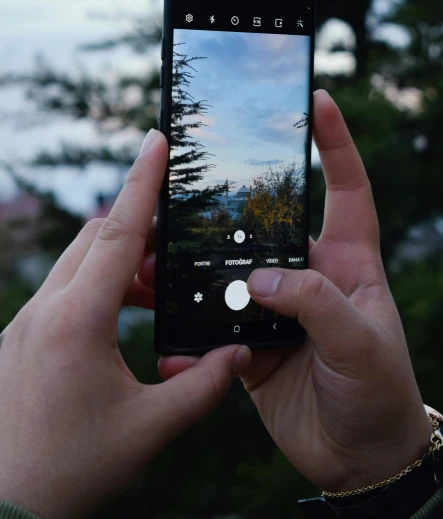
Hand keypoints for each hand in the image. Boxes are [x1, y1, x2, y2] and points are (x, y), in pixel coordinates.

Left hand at [0, 129, 250, 518]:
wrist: (6, 506)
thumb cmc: (73, 469)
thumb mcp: (150, 428)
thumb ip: (203, 386)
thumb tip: (240, 354)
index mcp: (77, 322)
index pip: (116, 233)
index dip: (141, 183)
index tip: (156, 139)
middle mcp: (45, 311)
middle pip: (94, 238)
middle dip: (136, 223)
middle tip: (176, 232)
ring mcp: (27, 323)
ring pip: (77, 263)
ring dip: (118, 260)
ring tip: (157, 285)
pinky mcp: (21, 339)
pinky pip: (64, 290)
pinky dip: (99, 285)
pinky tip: (125, 313)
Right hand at [162, 91, 431, 493]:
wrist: (359, 457)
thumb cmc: (380, 391)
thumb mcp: (362, 342)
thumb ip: (315, 303)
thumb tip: (257, 279)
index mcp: (350, 261)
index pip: (346, 189)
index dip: (336, 143)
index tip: (318, 101)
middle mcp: (310, 275)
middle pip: (269, 223)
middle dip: (234, 203)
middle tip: (194, 181)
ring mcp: (277, 307)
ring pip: (231, 271)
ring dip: (197, 265)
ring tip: (156, 254)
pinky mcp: (250, 343)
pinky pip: (213, 325)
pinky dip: (188, 327)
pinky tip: (166, 329)